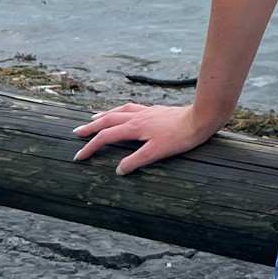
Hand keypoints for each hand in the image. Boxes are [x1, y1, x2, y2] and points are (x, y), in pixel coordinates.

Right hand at [72, 102, 213, 174]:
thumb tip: (118, 170)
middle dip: (91, 128)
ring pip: (118, 111)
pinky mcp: (155, 110)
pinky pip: (131, 108)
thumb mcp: (157, 152)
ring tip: (94, 118)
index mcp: (134, 127)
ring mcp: (146, 112)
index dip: (90, 147)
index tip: (79, 156)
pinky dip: (121, 110)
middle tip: (77, 133)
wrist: (200, 118)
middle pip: (107, 120)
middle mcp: (137, 117)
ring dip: (104, 115)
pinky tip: (124, 112)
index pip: (106, 137)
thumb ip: (136, 161)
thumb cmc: (180, 136)